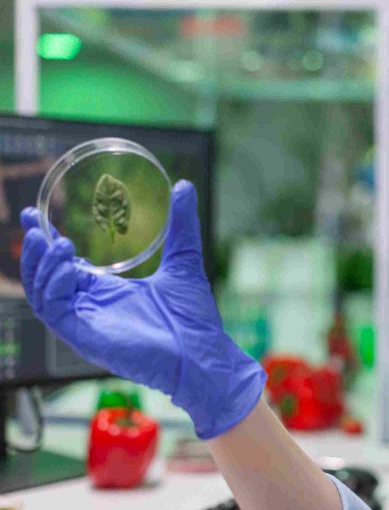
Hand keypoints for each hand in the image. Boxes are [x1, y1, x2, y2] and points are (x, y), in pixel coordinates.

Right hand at [20, 180, 265, 438]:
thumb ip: (182, 225)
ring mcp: (87, 323)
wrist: (203, 353)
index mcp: (109, 293)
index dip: (50, 241)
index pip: (67, 266)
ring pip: (42, 292)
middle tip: (33, 219)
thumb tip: (184, 186)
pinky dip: (52, 284)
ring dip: (41, 264)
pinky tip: (66, 262)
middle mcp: (92, 307)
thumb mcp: (183, 260)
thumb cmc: (194, 317)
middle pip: (46, 277)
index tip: (37, 214)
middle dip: (35, 248)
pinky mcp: (86, 336)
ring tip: (52, 239)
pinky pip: (53, 310)